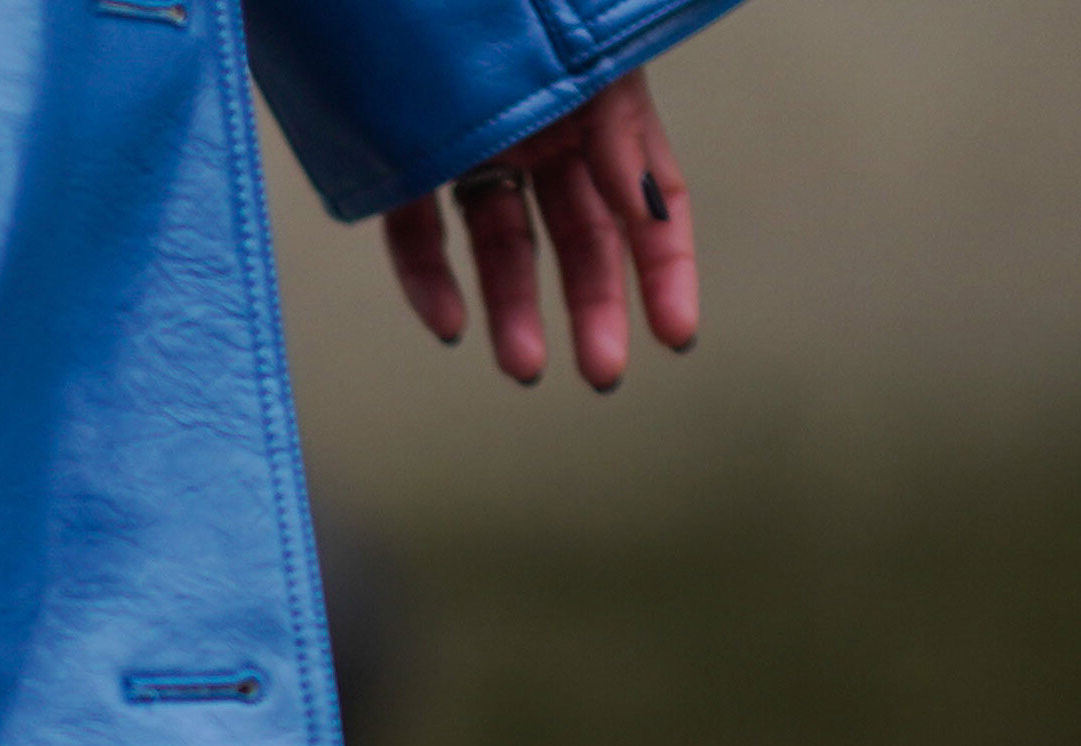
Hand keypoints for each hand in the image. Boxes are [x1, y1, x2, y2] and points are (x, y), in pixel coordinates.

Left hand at [379, 72, 696, 390]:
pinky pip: (417, 231)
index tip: (676, 335)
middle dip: (596, 306)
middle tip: (601, 373)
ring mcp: (475, 147)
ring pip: (501, 243)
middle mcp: (541, 131)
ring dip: (514, 309)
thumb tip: (646, 210)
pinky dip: (429, 279)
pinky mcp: (404, 158)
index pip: (649, 198)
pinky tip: (449, 323)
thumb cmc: (503, 5)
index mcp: (598, 101)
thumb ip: (618, 130)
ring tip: (523, 366)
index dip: (666, 266)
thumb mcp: (588, 60)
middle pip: (579, 235)